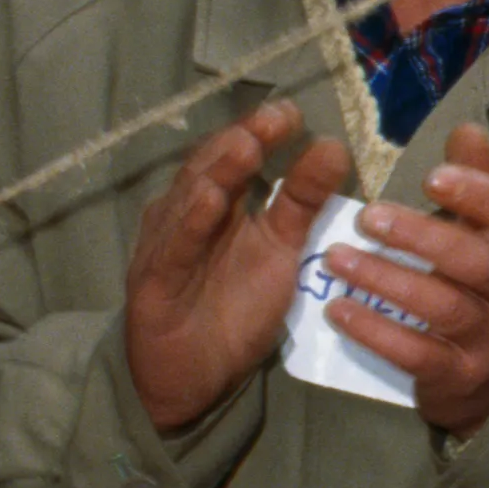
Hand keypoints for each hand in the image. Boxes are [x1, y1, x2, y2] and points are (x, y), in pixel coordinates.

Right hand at [124, 101, 352, 436]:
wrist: (192, 375)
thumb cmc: (233, 308)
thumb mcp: (279, 249)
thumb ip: (302, 201)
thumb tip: (333, 146)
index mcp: (216, 202)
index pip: (235, 155)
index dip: (262, 131)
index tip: (294, 112)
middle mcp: (187, 213)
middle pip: (212, 168)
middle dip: (244, 139)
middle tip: (279, 116)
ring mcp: (168, 244)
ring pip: (190, 200)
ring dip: (219, 171)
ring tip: (247, 144)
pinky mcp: (155, 281)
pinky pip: (174, 249)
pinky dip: (190, 223)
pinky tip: (209, 200)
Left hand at [318, 121, 488, 436]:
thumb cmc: (480, 290)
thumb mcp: (488, 238)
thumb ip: (480, 185)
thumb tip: (467, 130)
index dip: (482, 196)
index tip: (431, 176)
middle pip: (478, 263)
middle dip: (421, 237)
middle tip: (367, 216)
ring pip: (443, 308)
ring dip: (386, 280)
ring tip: (336, 258)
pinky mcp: (458, 378)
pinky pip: (416, 354)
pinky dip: (374, 331)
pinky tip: (337, 310)